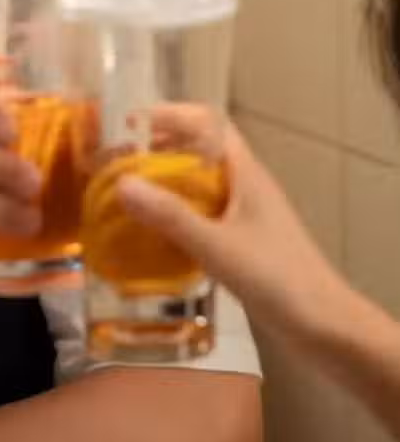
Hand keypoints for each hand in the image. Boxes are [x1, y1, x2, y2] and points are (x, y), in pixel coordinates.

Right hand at [115, 110, 342, 334]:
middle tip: (119, 162)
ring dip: (167, 183)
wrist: (322, 325)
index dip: (171, 115)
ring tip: (127, 195)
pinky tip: (153, 236)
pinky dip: (176, 216)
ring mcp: (247, 216)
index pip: (209, 123)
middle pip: (201, 151)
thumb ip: (170, 216)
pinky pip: (203, 215)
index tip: (131, 125)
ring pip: (201, 185)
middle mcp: (246, 187)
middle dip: (160, 149)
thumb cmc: (276, 277)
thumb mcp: (217, 246)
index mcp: (246, 173)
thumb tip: (121, 183)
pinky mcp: (244, 243)